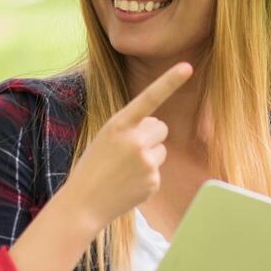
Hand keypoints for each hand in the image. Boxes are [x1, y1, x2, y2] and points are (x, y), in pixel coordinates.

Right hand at [64, 62, 192, 229]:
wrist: (83, 203)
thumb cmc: (93, 167)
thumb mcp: (106, 138)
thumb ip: (131, 128)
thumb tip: (158, 129)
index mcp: (118, 124)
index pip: (149, 98)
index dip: (170, 81)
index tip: (187, 67)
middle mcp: (135, 140)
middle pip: (161, 127)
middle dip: (151, 136)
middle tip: (128, 151)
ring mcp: (146, 162)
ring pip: (162, 150)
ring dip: (149, 157)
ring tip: (125, 170)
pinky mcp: (153, 181)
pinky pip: (158, 171)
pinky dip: (146, 177)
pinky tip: (128, 184)